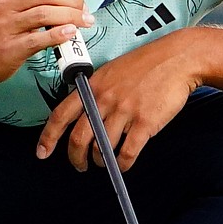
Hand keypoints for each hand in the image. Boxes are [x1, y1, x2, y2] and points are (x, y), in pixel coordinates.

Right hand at [0, 0, 87, 85]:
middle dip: (74, 0)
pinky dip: (59, 35)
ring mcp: (5, 26)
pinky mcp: (10, 48)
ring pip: (46, 14)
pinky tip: (70, 33)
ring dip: (73, 17)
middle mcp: (4, 3)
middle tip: (84, 9)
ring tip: (84, 21)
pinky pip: (39, 39)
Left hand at [36, 29, 207, 171]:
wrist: (179, 58)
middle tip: (80, 165)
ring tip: (105, 163)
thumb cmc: (149, 63)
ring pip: (102, 148)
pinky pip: (127, 153)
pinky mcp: (144, 122)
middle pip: (79, 138)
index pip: (60, 115)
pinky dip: (123, 164)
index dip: (48, 137)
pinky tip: (124, 164)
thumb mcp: (113, 71)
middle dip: (76, 158)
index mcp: (93, 86)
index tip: (43, 152)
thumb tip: (86, 115)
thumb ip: (97, 91)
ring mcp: (124, 111)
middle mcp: (104, 99)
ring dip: (102, 161)